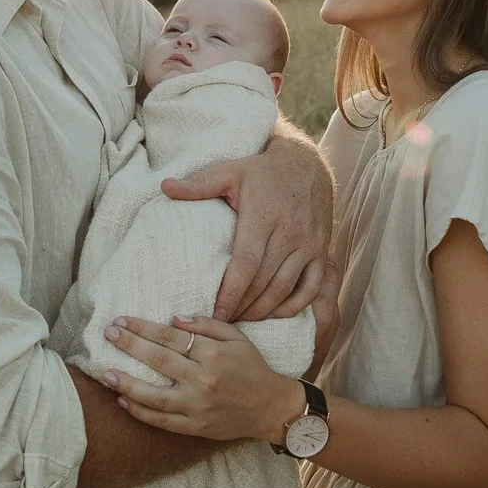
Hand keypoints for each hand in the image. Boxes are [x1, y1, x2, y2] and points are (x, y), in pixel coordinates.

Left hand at [102, 316, 302, 442]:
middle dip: (130, 345)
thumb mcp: (237, 338)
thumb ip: (207, 325)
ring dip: (127, 384)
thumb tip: (174, 318)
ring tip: (105, 373)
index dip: (143, 327)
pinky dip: (141, 412)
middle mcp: (203, 380)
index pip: (170, 337)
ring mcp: (197, 407)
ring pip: (154, 396)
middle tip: (108, 334)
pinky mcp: (195, 427)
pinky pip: (162, 421)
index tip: (122, 320)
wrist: (271, 408)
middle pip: (158, 360)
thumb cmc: (253, 368)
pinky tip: (122, 401)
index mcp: (213, 355)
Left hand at [166, 128, 333, 320]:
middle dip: (243, 307)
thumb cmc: (262, 171)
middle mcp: (290, 232)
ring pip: (286, 289)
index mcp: (263, 216)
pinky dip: (295, 306)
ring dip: (264, 310)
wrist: (307, 163)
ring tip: (242, 322)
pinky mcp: (322, 250)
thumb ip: (199, 184)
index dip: (231, 292)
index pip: (246, 263)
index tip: (215, 313)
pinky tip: (275, 314)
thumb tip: (165, 187)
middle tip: (222, 323)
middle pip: (264, 282)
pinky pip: (312, 287)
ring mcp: (309, 244)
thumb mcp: (229, 171)